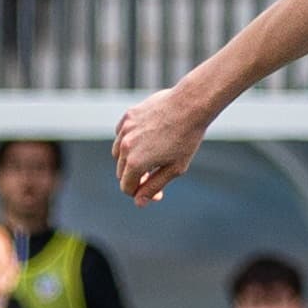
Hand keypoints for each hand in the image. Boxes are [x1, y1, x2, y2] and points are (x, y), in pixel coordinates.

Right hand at [114, 85, 213, 203]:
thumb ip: (154, 186)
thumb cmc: (186, 139)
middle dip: (136, 178)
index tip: (157, 192)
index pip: (126, 187)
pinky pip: (121, 135)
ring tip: (151, 158)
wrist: (190, 105)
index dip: (140, 193)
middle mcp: (125, 146)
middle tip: (157, 174)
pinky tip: (145, 141)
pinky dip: (128, 142)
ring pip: (118, 154)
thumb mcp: (174, 169)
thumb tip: (138, 202)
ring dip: (129, 160)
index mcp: (135, 162)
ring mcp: (124, 129)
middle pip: (121, 172)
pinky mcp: (128, 116)